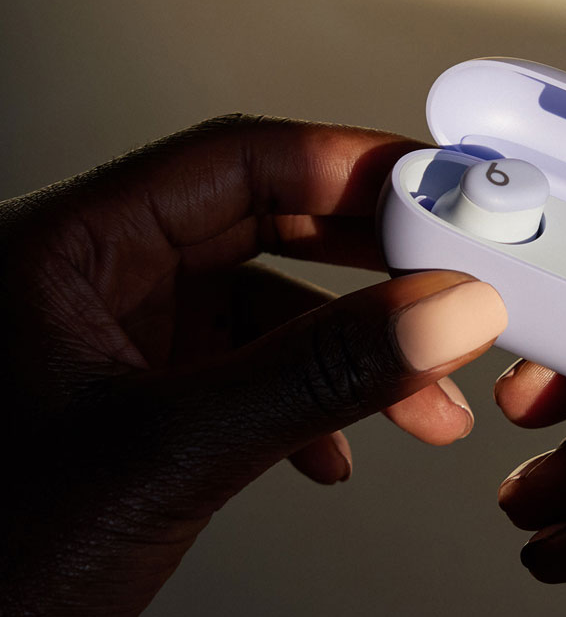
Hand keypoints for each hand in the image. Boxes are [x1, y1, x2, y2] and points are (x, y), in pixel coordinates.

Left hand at [0, 115, 506, 616]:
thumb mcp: (172, 451)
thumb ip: (317, 375)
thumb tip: (435, 314)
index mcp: (67, 251)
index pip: (234, 162)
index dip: (346, 166)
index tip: (431, 189)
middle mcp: (94, 287)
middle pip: (263, 226)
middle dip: (365, 261)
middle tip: (446, 273)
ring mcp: (120, 352)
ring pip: (267, 311)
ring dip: (351, 351)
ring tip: (421, 398)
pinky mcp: (144, 413)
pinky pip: (252, 376)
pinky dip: (310, 406)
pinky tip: (333, 453)